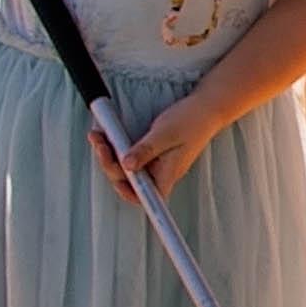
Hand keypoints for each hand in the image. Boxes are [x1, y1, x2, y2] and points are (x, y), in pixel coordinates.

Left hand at [95, 105, 223, 200]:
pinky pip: (130, 157)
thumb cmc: (192, 121)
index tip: (118, 184)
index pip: (148, 198)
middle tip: (101, 145)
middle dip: (110, 164)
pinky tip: (109, 137)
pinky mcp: (151, 153)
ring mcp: (155, 163)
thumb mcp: (165, 134)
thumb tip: (127, 165)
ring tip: (100, 138)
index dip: (131, 195)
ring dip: (110, 155)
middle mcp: (160, 172)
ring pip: (126, 168)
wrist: (206, 108)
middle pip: (129, 181)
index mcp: (167, 173)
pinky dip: (117, 148)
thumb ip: (145, 150)